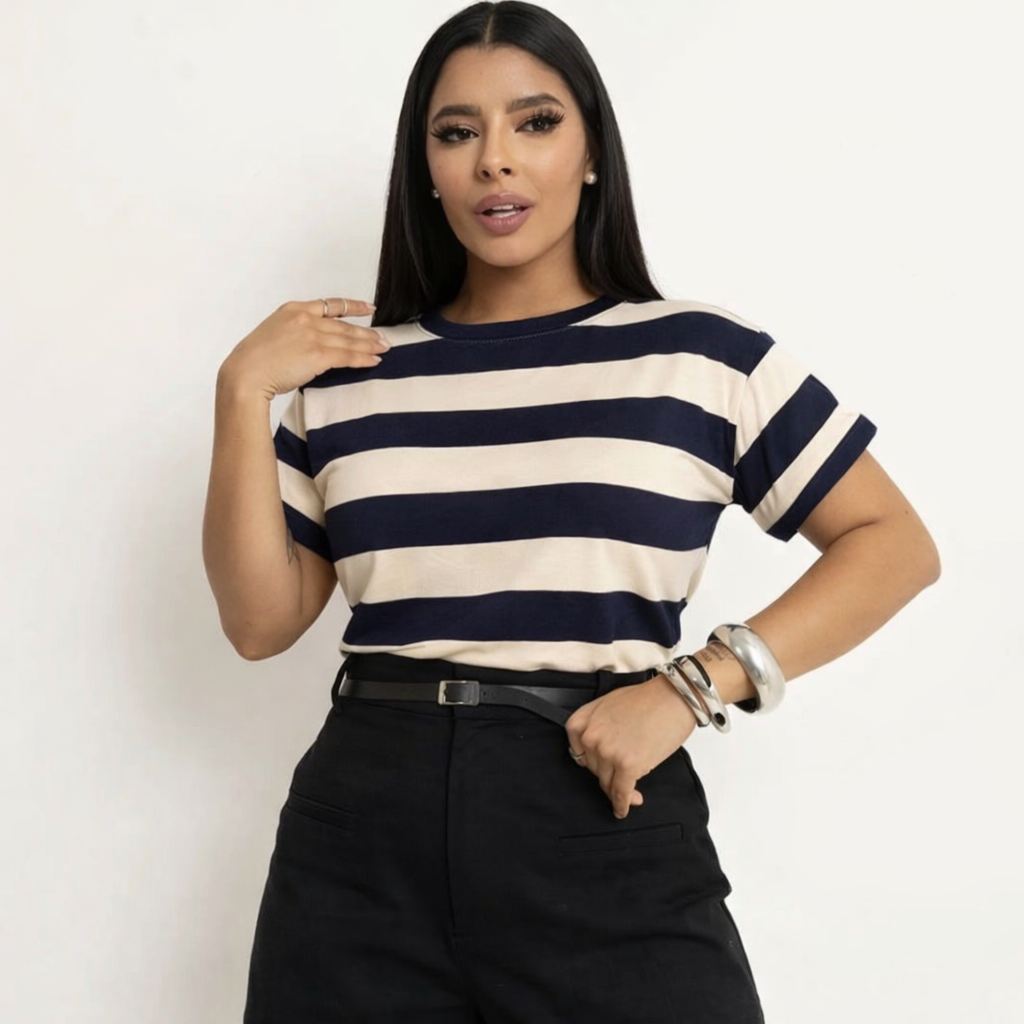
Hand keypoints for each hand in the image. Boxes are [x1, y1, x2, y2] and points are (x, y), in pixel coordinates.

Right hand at [218, 297, 388, 400]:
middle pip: (344, 325)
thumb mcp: (273, 335)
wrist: (245, 374)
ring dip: (370, 345)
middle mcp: (305, 319)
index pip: (331, 305)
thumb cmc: (253, 361)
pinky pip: (348, 356)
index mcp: (293, 309)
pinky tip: (374, 360)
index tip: (369, 308)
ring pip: (349, 340)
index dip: (353, 307)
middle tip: (383, 338)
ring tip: (384, 349)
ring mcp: (312, 335)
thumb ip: (295, 334)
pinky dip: (364, 358)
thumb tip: (312, 345)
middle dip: (367, 333)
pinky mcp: (318, 354)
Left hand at [565, 674, 698, 818]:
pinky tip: (624, 809)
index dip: (591, 761)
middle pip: (594, 769)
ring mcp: (608, 752)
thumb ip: (599, 726)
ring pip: (607, 783)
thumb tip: (603, 752)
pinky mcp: (627, 766)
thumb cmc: (648, 698)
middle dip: (609, 775)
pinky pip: (621, 793)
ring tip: (633, 794)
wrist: (673, 697)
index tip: (600, 767)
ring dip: (619, 792)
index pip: (577, 750)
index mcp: (584, 720)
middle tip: (624, 777)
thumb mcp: (610, 705)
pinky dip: (622, 804)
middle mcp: (591, 736)